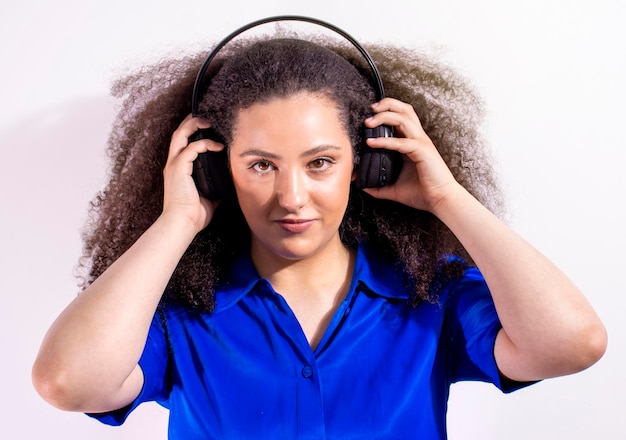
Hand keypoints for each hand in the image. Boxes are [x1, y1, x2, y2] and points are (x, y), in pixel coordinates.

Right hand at [162, 115, 223, 232]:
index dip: (192, 131)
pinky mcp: (178, 168)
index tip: (206, 126)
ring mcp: (174, 165)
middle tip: (206, 117)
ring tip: (209, 122)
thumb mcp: (209, 198)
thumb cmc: (193, 215)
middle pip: (178, 133)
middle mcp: (173, 164)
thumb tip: (227, 186)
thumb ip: (215, 188)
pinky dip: (205, 144)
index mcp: (178, 170)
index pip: (182, 143)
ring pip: (180, 135)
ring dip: (194, 125)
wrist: (182, 224)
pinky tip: (218, 146)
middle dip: (191, 121)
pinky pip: (192, 148)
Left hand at [362, 98, 461, 212]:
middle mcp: (418, 138)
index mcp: (412, 142)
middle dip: (386, 104)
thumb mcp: (394, 189)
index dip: (386, 111)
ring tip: (368, 122)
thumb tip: (362, 186)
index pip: (401, 117)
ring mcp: (421, 143)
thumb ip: (378, 186)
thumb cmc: (422, 193)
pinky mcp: (422, 151)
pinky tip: (371, 143)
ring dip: (384, 117)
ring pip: (403, 118)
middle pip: (404, 109)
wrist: (440, 201)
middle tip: (370, 110)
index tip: (369, 116)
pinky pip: (401, 142)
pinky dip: (385, 141)